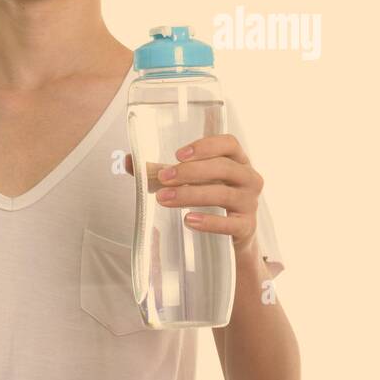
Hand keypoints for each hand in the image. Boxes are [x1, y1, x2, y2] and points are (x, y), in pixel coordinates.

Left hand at [124, 134, 263, 255]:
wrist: (232, 235)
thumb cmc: (209, 198)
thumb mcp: (188, 181)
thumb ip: (160, 171)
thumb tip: (129, 161)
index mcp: (236, 160)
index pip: (229, 143)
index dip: (206, 146)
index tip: (178, 154)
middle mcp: (248, 178)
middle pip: (223, 168)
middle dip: (190, 172)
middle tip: (163, 177)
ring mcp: (250, 203)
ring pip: (224, 194)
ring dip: (191, 195)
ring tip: (164, 199)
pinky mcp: (247, 227)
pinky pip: (231, 223)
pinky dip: (209, 221)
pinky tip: (189, 220)